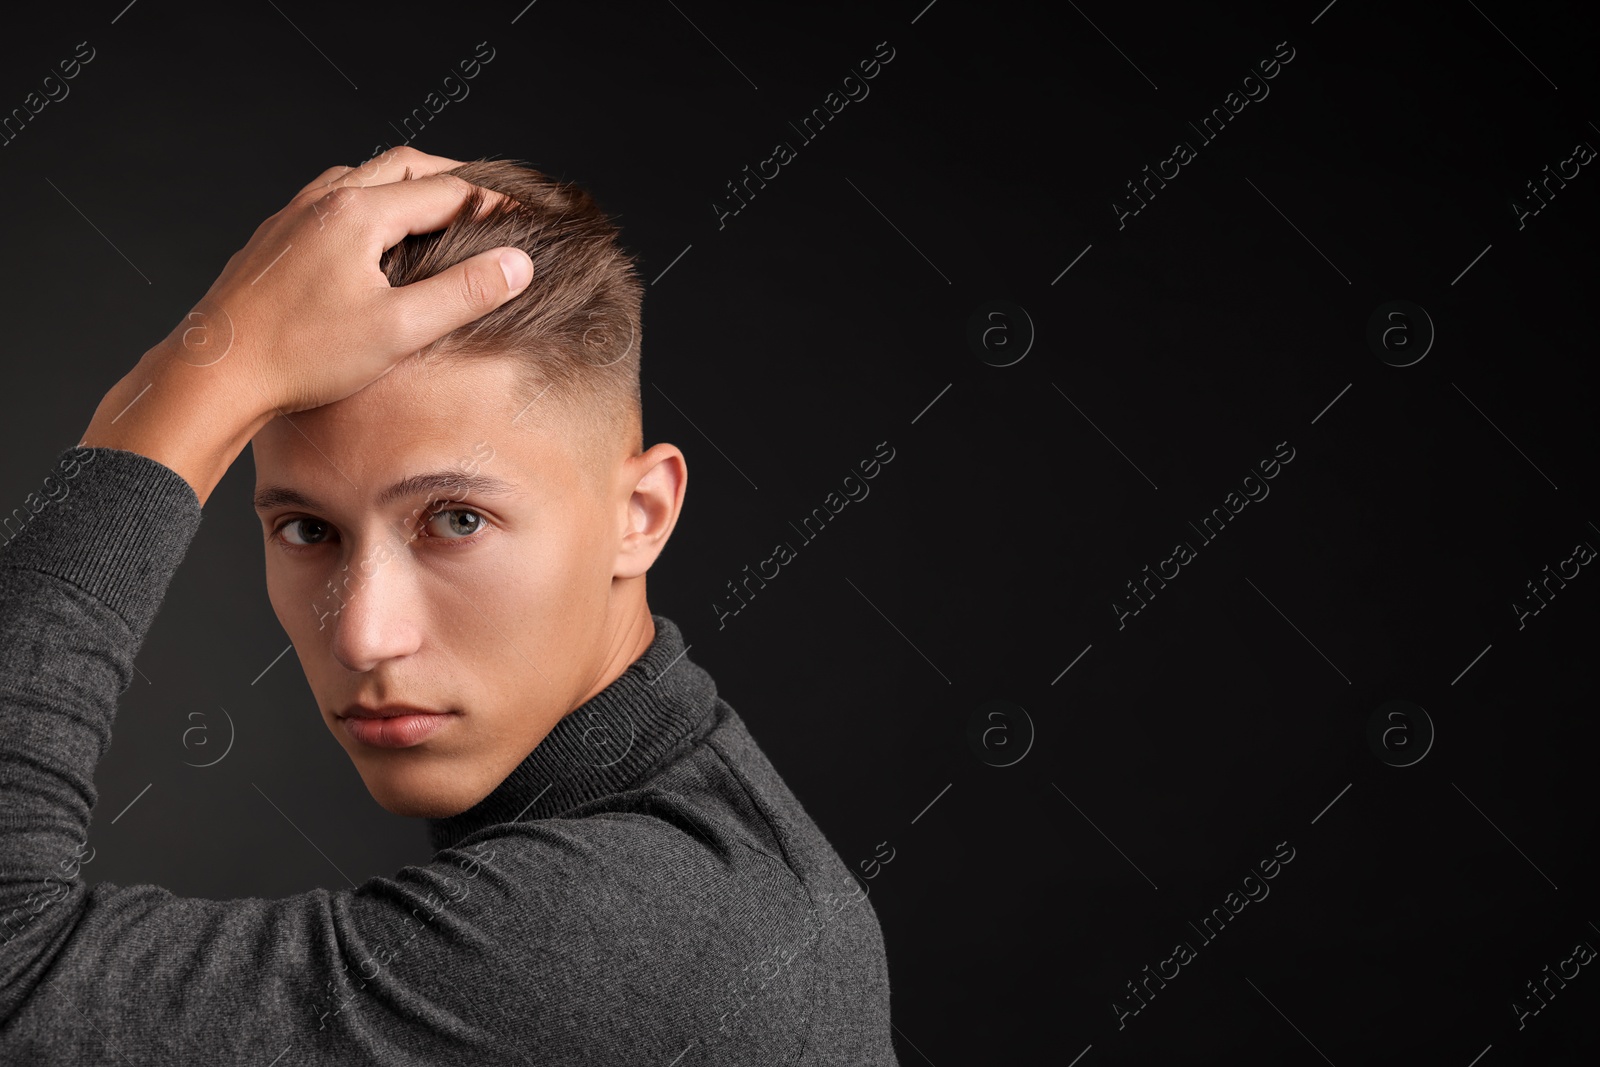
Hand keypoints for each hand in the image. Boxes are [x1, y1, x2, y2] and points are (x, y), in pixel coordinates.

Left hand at [80, 147, 533, 505]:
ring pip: (362, 175)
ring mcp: (294, 216)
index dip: (491, 203)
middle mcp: (324, 201)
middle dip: (451, 177)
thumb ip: (464, 293)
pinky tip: (372, 235)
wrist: (216, 373)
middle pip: (402, 165)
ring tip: (435, 209)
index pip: (444, 191)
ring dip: (406, 183)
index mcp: (359, 213)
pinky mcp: (275, 238)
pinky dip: (368, 199)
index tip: (522, 218)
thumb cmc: (302, 356)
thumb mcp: (399, 330)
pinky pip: (330, 197)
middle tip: (488, 199)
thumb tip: (516, 264)